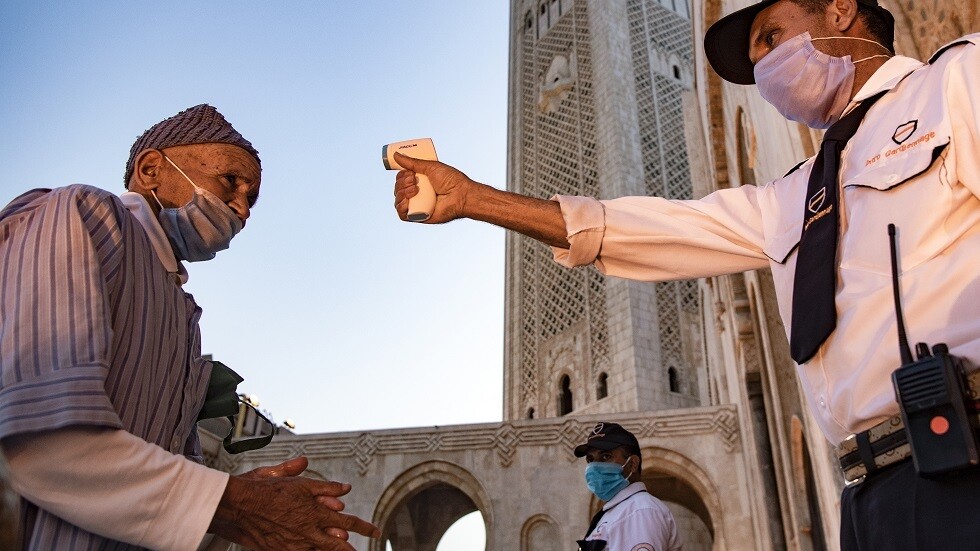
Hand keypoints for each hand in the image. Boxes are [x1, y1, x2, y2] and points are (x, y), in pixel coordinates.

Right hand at [209, 456, 380, 549]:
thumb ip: (323, 486)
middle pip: (338, 546)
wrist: (237, 505)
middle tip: (359, 550)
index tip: (378, 532)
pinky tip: (313, 549)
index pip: (349, 522)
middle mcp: (307, 531)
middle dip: (350, 549)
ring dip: (332, 549)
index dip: (365, 528)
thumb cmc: (265, 489)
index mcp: (315, 512)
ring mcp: (294, 544)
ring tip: (341, 548)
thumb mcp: (297, 482)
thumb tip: (345, 488)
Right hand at [393, 152, 474, 223]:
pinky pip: (402, 215)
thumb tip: (395, 155)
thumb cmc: (450, 180)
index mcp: (419, 183)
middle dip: (401, 183)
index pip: (401, 180)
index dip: (400, 176)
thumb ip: (413, 162)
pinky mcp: (418, 217)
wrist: (461, 194)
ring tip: (415, 189)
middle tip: (414, 180)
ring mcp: (417, 206)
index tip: (408, 172)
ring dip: (401, 193)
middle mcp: (417, 195)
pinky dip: (401, 207)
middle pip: (398, 190)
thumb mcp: (430, 167)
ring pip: (398, 201)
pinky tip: (407, 200)